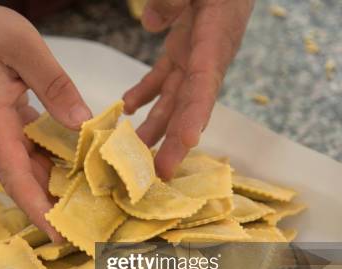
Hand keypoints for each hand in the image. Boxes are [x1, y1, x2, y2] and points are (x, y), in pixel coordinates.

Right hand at [0, 0, 90, 240]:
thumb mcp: (22, 47)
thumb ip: (54, 85)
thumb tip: (82, 122)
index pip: (17, 180)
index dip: (38, 211)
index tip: (60, 237)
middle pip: (26, 184)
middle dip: (54, 209)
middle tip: (91, 228)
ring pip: (30, 170)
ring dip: (56, 187)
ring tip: (93, 203)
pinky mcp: (4, 125)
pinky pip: (31, 152)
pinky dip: (54, 162)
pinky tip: (79, 166)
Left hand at [124, 0, 253, 178]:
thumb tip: (151, 21)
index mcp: (214, 44)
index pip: (205, 85)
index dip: (195, 115)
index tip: (185, 143)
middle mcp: (206, 60)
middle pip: (188, 106)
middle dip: (174, 141)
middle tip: (159, 174)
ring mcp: (193, 58)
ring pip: (172, 100)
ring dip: (154, 127)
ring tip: (134, 154)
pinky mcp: (181, 52)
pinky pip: (161, 79)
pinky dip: (144, 94)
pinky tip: (127, 109)